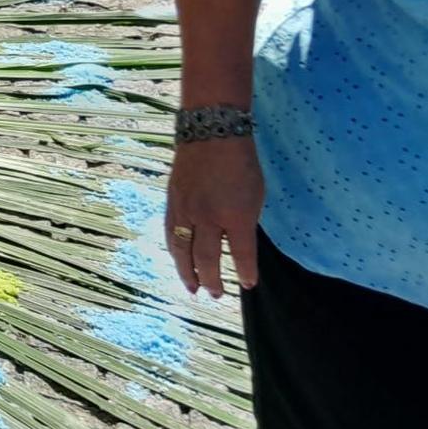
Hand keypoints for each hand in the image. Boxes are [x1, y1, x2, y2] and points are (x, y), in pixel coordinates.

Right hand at [164, 137, 263, 297]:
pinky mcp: (173, 202)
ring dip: (188, 272)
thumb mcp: (255, 195)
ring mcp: (187, 210)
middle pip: (207, 258)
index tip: (248, 285)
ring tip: (193, 287)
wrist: (211, 133)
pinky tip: (179, 259)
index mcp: (236, 216)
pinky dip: (176, 250)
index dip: (245, 273)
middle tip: (216, 295)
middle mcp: (209, 217)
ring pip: (183, 250)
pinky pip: (172, 233)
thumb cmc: (241, 163)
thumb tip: (238, 244)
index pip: (242, 255)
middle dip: (212, 280)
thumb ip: (245, 222)